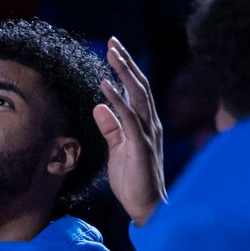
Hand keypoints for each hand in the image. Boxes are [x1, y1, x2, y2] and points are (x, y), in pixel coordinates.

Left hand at [93, 38, 166, 226]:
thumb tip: (99, 105)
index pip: (137, 90)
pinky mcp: (141, 146)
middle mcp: (151, 124)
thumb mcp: (117, 150)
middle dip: (126, 62)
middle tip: (113, 41)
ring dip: (123, 73)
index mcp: (146, 124)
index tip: (114, 51)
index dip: (126, 70)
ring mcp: (148, 134)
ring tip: (111, 53)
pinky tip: (105, 86)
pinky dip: (117, 100)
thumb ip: (110, 128)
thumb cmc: (133, 181)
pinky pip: (128, 118)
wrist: (147, 208)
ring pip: (137, 96)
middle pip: (140, 86)